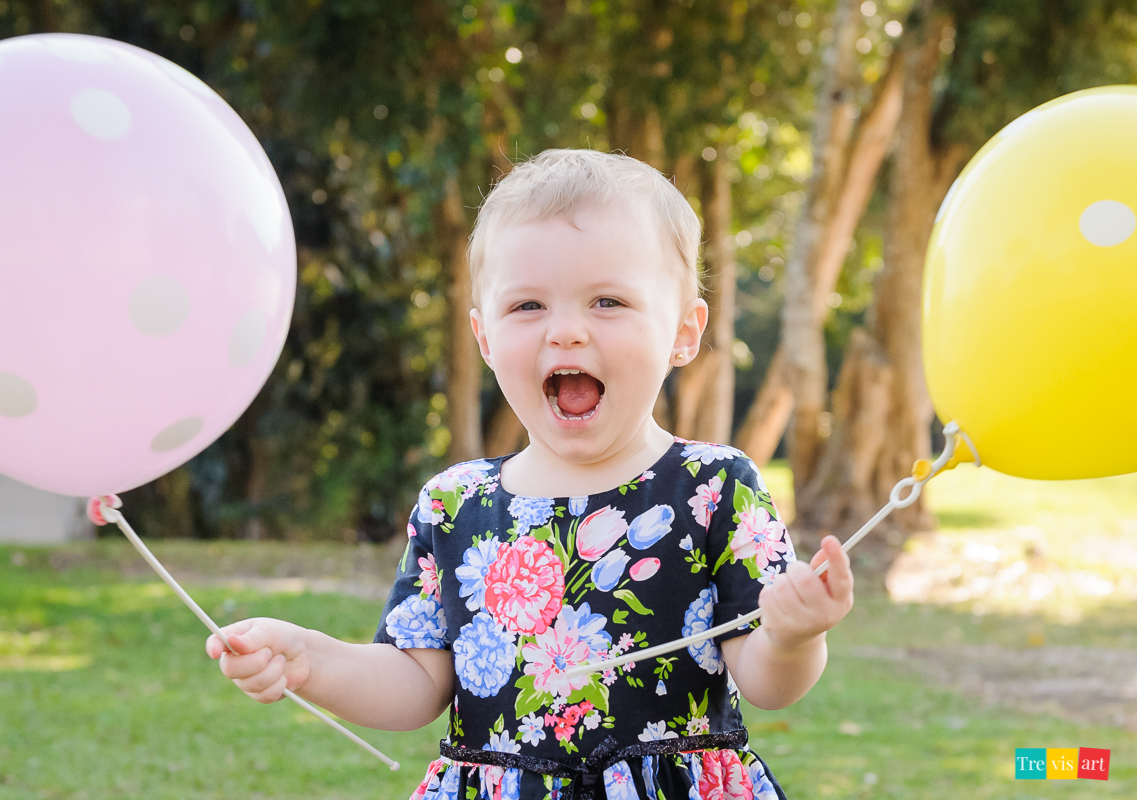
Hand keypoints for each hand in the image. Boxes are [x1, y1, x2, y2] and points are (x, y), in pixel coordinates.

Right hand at [205, 617, 310, 702]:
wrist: (303, 656)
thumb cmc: (283, 637)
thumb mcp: (270, 631)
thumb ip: (253, 638)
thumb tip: (232, 641)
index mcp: (233, 640)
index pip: (215, 642)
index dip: (212, 647)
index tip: (216, 652)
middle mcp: (234, 661)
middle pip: (229, 669)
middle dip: (256, 661)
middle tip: (270, 652)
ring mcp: (243, 680)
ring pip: (251, 683)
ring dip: (273, 670)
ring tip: (280, 660)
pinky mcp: (257, 694)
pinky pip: (264, 695)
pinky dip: (279, 684)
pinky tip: (282, 676)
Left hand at [757, 535, 853, 650]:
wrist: (796, 639)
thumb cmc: (813, 601)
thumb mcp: (825, 587)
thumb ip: (825, 568)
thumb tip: (825, 550)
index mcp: (841, 600)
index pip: (841, 578)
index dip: (836, 558)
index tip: (829, 539)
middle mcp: (826, 615)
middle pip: (804, 579)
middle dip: (795, 569)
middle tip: (795, 572)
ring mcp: (802, 625)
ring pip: (782, 586)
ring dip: (781, 581)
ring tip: (786, 588)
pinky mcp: (779, 628)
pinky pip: (766, 596)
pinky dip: (768, 591)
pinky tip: (775, 600)